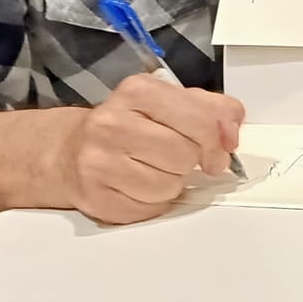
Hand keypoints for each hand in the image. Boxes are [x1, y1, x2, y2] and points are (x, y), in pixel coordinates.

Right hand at [54, 73, 245, 225]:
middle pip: (185, 155)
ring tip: (150, 170)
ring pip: (169, 186)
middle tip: (174, 157)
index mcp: (137, 92)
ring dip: (171, 184)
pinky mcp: (95, 198)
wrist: (69, 152)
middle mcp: (112, 124)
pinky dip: (152, 202)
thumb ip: (211, 109)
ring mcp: (98, 163)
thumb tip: (232, 130)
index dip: (216, 139)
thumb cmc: (129, 126)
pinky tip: (136, 187)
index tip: (216, 147)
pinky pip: (150, 209)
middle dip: (189, 160)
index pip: (201, 120)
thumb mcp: (169, 102)